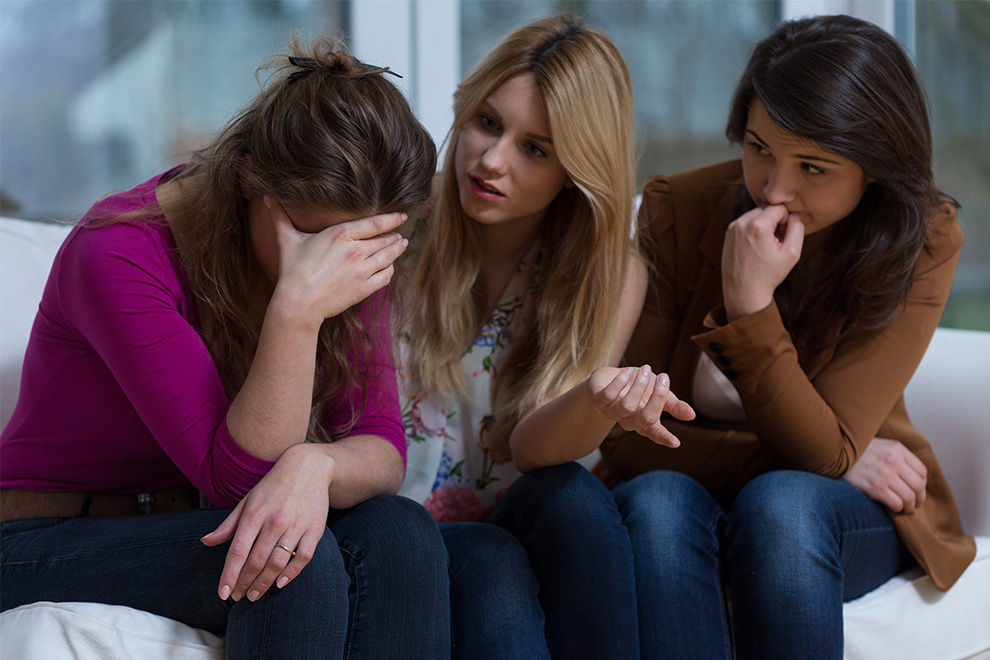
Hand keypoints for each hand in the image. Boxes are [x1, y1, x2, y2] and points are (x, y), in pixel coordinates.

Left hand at [201, 444, 333, 601]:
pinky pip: (303, 558)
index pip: (238, 551)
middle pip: (256, 561)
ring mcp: (296, 526)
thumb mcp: (248, 500)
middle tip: (237, 597)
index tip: (223, 593)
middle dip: (244, 583)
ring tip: (254, 595)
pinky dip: (291, 574)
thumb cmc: (273, 486)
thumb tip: (206, 541)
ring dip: (264, 583)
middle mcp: (275, 521)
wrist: (309, 467)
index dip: (229, 575)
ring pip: (278, 563)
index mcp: (255, 514)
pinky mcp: (314, 530)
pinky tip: (280, 583)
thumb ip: (228, 524)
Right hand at [268, 197, 407, 324]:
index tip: (402, 216)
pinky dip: (390, 269)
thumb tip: (266, 197)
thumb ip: (280, 217)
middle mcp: (356, 250)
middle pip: (385, 240)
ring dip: (397, 250)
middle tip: (400, 234)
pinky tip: (390, 266)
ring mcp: (362, 271)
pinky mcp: (364, 288)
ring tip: (401, 245)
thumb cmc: (292, 270)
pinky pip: (386, 276)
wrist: (298, 303)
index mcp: (341, 234)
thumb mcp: (287, 240)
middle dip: (394, 236)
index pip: (376, 223)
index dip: (392, 219)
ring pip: (389, 256)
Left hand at [589, 365, 695, 447]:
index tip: (675, 442)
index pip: (655, 432)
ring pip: (627, 406)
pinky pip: (609, 395)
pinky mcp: (599, 400)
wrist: (609, 378)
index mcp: (644, 421)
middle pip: (645, 418)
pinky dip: (620, 382)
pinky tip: (628, 372)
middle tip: (664, 376)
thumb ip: (674, 406)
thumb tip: (691, 415)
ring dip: (639, 386)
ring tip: (646, 368)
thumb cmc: (637, 388)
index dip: (664, 438)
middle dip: (657, 397)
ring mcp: (612, 412)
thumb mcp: (658, 394)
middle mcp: (628, 420)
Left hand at [721, 204, 803, 320]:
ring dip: (764, 226)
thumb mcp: (792, 253)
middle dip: (774, 222)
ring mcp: (732, 228)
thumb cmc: (768, 275)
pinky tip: (755, 247)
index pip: (779, 208)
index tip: (783, 237)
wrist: (743, 291)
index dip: (786, 221)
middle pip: (766, 210)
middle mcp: (741, 223)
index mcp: (757, 226)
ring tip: (765, 247)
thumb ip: (797, 228)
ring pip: (756, 215)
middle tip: (775, 243)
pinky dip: (753, 230)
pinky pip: (746, 223)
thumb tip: (794, 215)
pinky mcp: (728, 234)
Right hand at [842, 437, 926, 512]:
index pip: (922, 471)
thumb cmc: (855, 452)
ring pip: (910, 497)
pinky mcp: (875, 488)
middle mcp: (894, 461)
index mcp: (897, 449)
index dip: (922, 484)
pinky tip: (894, 508)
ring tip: (905, 508)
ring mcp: (885, 475)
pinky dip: (898, 509)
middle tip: (915, 504)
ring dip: (909, 506)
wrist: (832, 453)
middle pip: (919, 485)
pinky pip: (896, 503)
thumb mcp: (879, 445)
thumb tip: (910, 474)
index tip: (917, 490)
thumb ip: (895, 455)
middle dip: (919, 498)